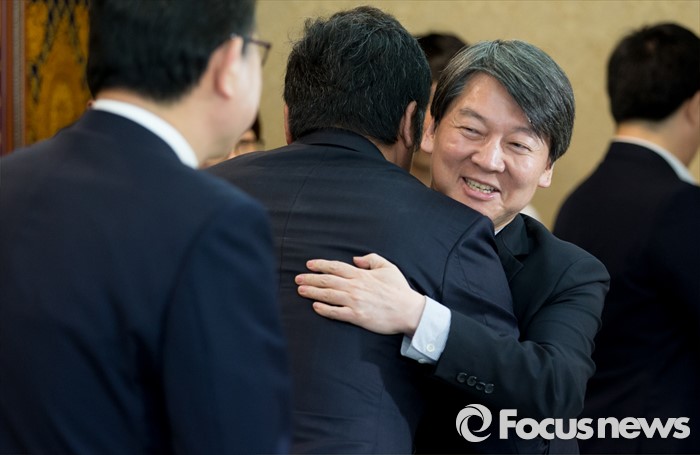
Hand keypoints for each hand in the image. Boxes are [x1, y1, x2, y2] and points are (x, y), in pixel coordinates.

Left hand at [295, 253, 425, 335]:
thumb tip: (355, 259)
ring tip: (300, 290)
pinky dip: (324, 309)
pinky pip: (336, 312)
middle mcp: (355, 287)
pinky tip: (315, 306)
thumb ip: (371, 260)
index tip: (309, 265)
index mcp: (361, 275)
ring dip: (312, 292)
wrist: (408, 310)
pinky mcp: (357, 316)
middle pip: (327, 280)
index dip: (321, 265)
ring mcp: (354, 302)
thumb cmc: (399, 289)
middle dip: (310, 278)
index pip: (336, 267)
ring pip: (328, 295)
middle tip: (298, 278)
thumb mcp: (388, 267)